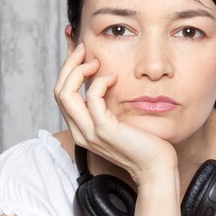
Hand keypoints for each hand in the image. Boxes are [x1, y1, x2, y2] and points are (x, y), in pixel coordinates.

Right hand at [53, 43, 177, 185]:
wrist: (156, 166)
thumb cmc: (143, 142)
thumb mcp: (119, 118)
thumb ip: (107, 102)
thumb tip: (106, 75)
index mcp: (81, 128)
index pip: (62, 94)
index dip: (67, 69)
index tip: (79, 50)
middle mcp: (80, 131)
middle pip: (59, 91)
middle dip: (68, 65)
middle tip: (83, 49)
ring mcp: (90, 132)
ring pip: (65, 93)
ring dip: (77, 70)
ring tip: (95, 61)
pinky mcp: (104, 130)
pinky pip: (92, 98)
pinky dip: (100, 82)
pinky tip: (114, 77)